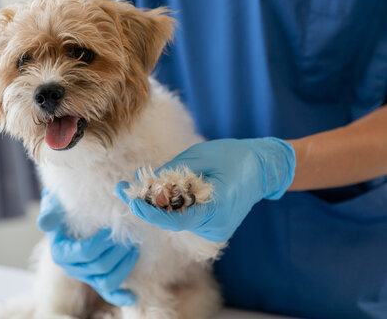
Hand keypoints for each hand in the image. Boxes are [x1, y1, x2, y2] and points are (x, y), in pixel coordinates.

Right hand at [37, 191, 138, 305]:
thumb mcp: (54, 205)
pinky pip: (108, 293)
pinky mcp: (96, 279)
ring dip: (125, 267)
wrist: (68, 215)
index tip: (114, 228)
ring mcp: (85, 276)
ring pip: (108, 281)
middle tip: (131, 236)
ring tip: (134, 250)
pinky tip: (132, 297)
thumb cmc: (63, 208)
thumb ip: (49, 212)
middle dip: (119, 252)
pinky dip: (120, 297)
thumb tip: (43, 223)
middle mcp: (72, 269)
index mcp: (61, 254)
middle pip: (100, 267)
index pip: (86, 252)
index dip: (103, 242)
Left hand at [116, 138, 294, 241]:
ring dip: (158, 205)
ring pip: (176, 221)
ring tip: (144, 186)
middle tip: (124, 188)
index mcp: (217, 208)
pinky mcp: (214, 229)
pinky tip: (164, 192)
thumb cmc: (232, 156)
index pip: (175, 220)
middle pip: (171, 221)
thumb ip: (172, 172)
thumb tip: (144, 181)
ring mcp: (216, 231)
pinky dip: (171, 207)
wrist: (262, 168)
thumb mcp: (199, 155)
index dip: (149, 212)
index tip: (130, 199)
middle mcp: (216, 226)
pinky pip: (186, 219)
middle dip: (147, 205)